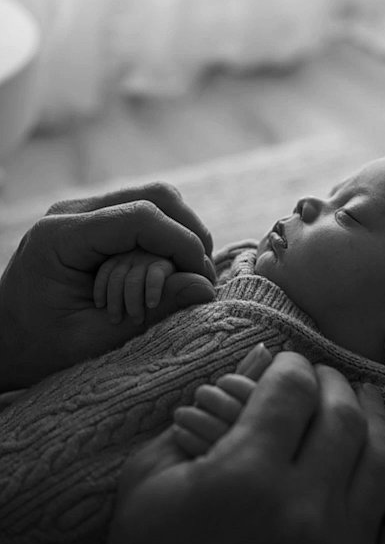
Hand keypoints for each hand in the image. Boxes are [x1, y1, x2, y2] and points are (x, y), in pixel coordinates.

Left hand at [0, 183, 215, 388]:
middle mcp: (70, 212)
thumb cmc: (39, 347)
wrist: (2, 339)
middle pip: (153, 196)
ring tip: (189, 271)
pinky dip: (164, 234)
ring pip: (152, 198)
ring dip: (179, 231)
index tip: (203, 278)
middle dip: (188, 232)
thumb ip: (150, 312)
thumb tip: (205, 288)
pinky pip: (141, 210)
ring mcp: (81, 210)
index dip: (181, 242)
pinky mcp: (92, 218)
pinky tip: (169, 265)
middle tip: (202, 274)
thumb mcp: (93, 340)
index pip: (139, 217)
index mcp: (60, 238)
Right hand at [96, 352, 384, 543]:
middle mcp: (304, 514)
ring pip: (382, 463)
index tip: (287, 366)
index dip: (291, 367)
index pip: (291, 392)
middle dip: (333, 384)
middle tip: (322, 377)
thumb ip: (192, 417)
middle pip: (342, 419)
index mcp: (245, 478)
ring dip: (375, 422)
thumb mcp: (146, 483)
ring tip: (363, 403)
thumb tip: (249, 367)